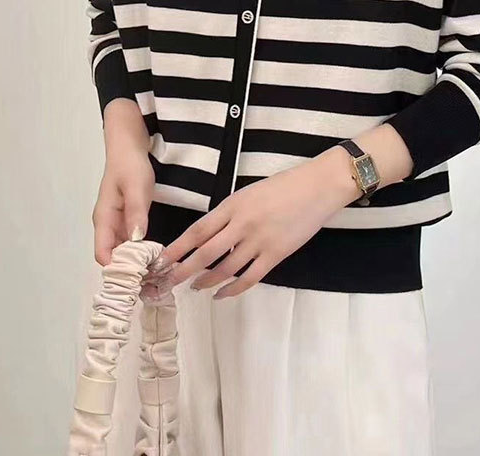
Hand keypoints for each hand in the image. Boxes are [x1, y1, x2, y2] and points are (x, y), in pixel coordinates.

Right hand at [91, 144, 154, 265]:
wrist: (129, 148)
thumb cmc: (130, 166)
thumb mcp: (137, 187)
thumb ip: (136, 213)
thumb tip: (136, 240)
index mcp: (104, 220)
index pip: (103, 255)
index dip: (118, 268)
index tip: (139, 276)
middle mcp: (107, 226)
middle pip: (113, 256)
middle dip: (130, 269)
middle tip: (154, 279)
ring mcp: (116, 224)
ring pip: (123, 251)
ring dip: (137, 261)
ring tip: (158, 271)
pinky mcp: (126, 220)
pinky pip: (130, 241)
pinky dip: (141, 250)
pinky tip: (156, 255)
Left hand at [142, 146, 360, 299]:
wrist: (318, 187)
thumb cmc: (284, 186)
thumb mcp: (249, 193)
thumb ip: (229, 213)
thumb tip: (208, 236)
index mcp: (233, 205)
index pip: (198, 231)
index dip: (177, 248)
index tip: (162, 260)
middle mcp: (242, 224)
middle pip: (205, 253)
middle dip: (183, 270)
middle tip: (167, 282)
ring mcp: (260, 241)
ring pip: (225, 269)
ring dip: (206, 281)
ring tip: (194, 288)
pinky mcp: (276, 254)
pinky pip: (249, 278)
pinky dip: (232, 290)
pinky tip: (221, 295)